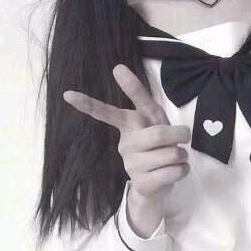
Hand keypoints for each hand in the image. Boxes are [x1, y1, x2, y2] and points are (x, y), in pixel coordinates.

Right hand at [62, 64, 190, 235]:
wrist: (161, 180)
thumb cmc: (159, 143)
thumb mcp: (154, 117)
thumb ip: (140, 95)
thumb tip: (117, 67)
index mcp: (128, 125)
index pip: (108, 113)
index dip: (89, 104)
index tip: (68, 95)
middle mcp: (126, 145)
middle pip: (158, 134)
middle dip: (178, 135)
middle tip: (182, 138)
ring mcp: (132, 166)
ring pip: (171, 154)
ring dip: (181, 154)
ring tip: (174, 158)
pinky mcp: (143, 184)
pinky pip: (173, 172)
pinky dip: (182, 169)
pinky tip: (173, 171)